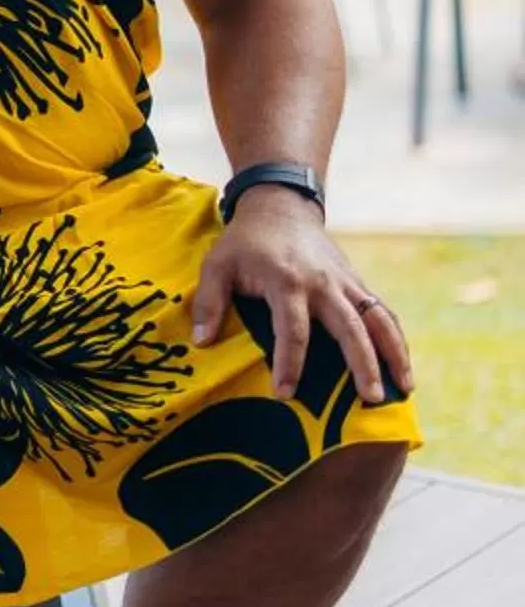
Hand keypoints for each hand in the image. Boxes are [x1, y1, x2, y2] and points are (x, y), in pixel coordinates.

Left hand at [191, 191, 414, 405]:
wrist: (281, 207)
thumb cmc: (245, 242)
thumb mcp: (217, 264)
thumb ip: (209, 302)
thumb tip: (202, 341)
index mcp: (286, 281)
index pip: (291, 330)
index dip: (289, 364)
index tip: (285, 393)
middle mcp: (323, 284)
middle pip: (349, 327)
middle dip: (362, 364)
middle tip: (371, 399)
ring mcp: (345, 283)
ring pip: (378, 320)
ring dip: (394, 354)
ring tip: (404, 388)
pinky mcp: (357, 283)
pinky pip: (382, 312)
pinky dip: (396, 339)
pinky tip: (402, 366)